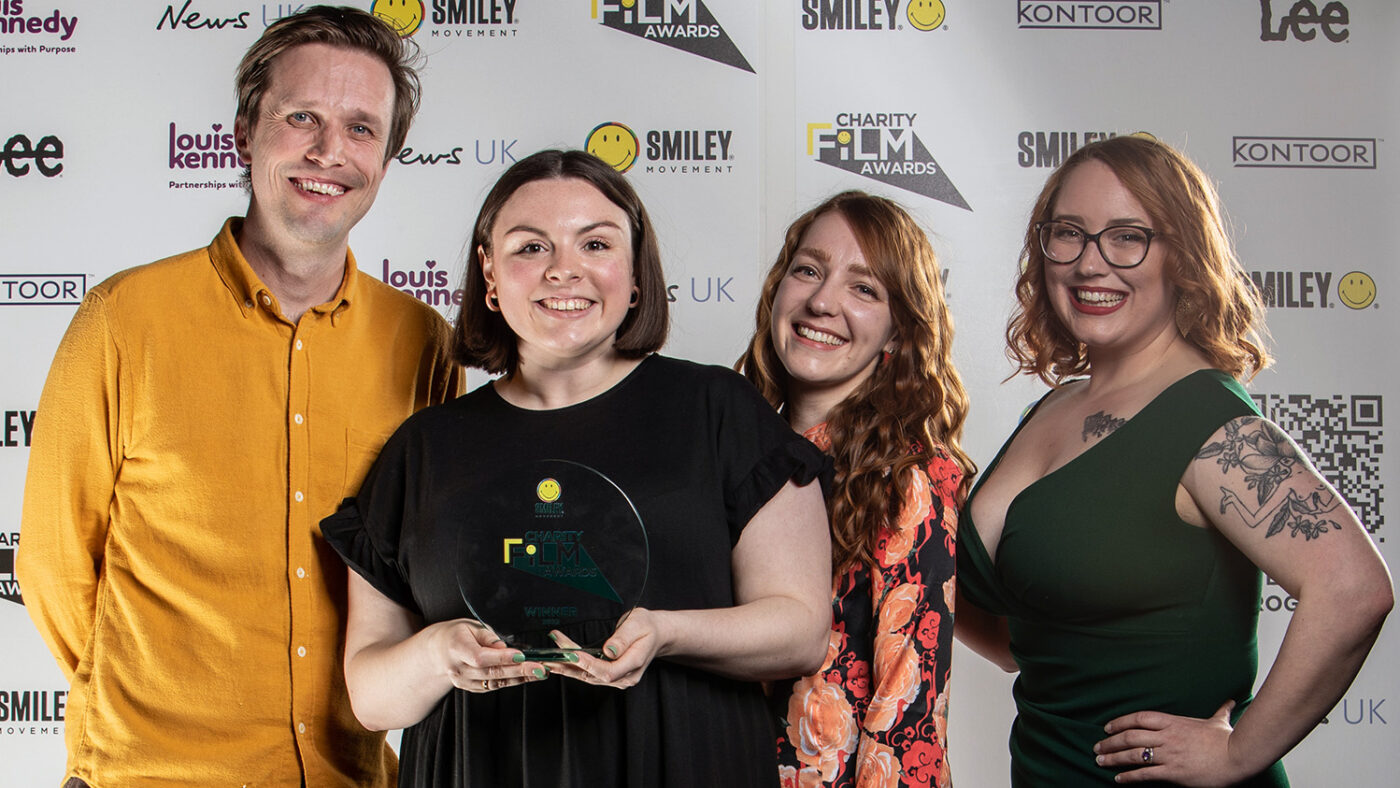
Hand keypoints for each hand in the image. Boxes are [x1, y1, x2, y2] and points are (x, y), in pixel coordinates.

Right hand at [425, 618, 547, 692]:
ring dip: (520, 678)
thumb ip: (488, 636)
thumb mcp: (470, 626)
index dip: (501, 658)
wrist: (436, 652)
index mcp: (456, 648)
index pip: (480, 657)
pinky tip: (527, 677)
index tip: (521, 655)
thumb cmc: (456, 634)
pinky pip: (494, 686)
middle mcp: (458, 669)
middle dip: (519, 670)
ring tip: (541, 672)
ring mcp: (464, 682)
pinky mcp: (471, 688)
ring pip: (495, 682)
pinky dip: (512, 682)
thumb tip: (505, 648)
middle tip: (541, 667)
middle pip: (491, 672)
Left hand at [545, 607, 665, 688]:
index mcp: (634, 664)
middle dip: (569, 666)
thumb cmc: (647, 627)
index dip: (588, 664)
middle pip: (593, 676)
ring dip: (567, 668)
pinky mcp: (609, 676)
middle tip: (550, 656)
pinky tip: (559, 662)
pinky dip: (573, 667)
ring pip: (588, 676)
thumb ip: (624, 638)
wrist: (656, 634)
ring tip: (548, 660)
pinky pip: (589, 673)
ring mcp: (617, 679)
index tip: (571, 654)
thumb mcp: (639, 624)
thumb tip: (610, 650)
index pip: (607, 671)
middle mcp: (625, 677)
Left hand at [1094, 701, 1247, 785]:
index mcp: (1173, 722)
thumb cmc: (1228, 739)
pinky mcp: (1174, 772)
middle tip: (1097, 747)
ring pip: (1134, 755)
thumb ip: (1220, 711)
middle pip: (1130, 736)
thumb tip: (1229, 701)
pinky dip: (1129, 776)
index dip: (1120, 722)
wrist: (1239, 756)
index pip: (1139, 718)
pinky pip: (1146, 774)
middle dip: (1110, 742)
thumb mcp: (1219, 721)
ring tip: (1100, 761)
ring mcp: (1169, 754)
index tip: (1108, 728)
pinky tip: (1118, 779)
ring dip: (1113, 758)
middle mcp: (1167, 737)